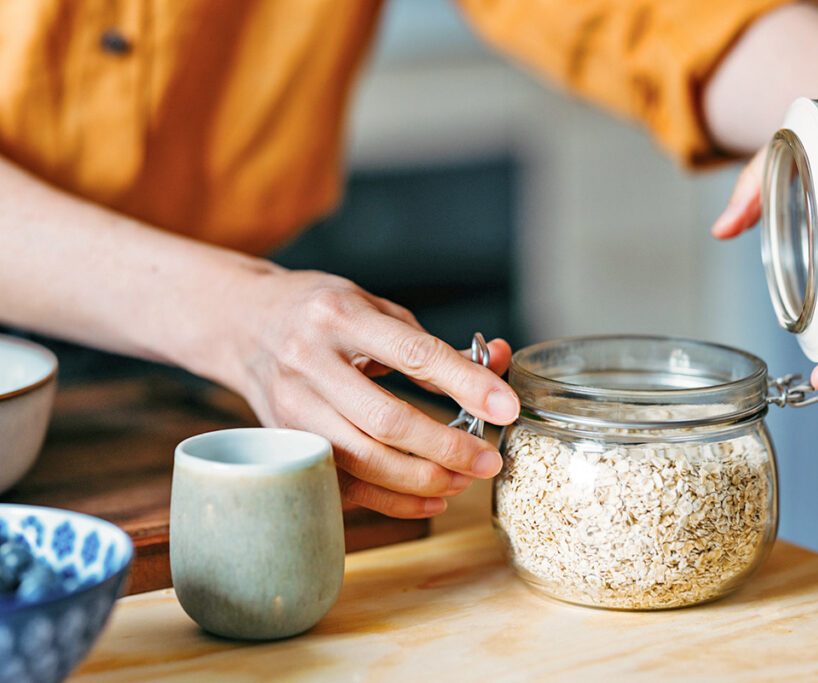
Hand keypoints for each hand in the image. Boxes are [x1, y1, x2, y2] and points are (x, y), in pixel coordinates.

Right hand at [230, 268, 519, 517]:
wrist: (242, 323)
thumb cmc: (321, 314)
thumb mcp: (377, 310)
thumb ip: (437, 346)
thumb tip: (500, 362)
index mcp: (340, 316)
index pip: (414, 354)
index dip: (466, 383)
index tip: (506, 408)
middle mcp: (309, 360)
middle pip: (386, 419)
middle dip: (447, 447)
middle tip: (489, 460)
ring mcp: (290, 407)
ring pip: (362, 459)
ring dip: (422, 479)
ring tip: (465, 479)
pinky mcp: (286, 442)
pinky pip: (343, 485)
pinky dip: (392, 500)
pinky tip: (432, 498)